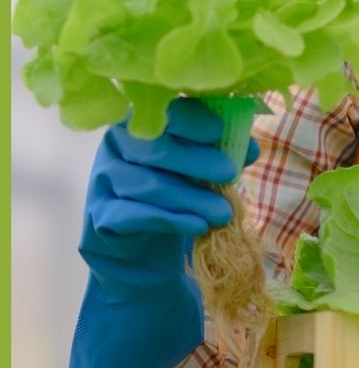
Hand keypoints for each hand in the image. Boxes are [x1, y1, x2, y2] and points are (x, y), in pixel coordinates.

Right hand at [71, 97, 260, 367]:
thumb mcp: (199, 173)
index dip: (189, 120)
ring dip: (190, 197)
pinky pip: (132, 216)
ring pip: (146, 185)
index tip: (220, 131)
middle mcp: (114, 148)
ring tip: (223, 212)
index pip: (160, 113)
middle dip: (195, 159)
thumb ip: (221, 155)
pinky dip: (169, 220)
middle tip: (229, 173)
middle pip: (152, 148)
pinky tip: (197, 225)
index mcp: (139, 124)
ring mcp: (102, 183)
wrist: (143, 255)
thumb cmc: (175, 199)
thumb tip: (251, 147)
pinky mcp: (99, 219)